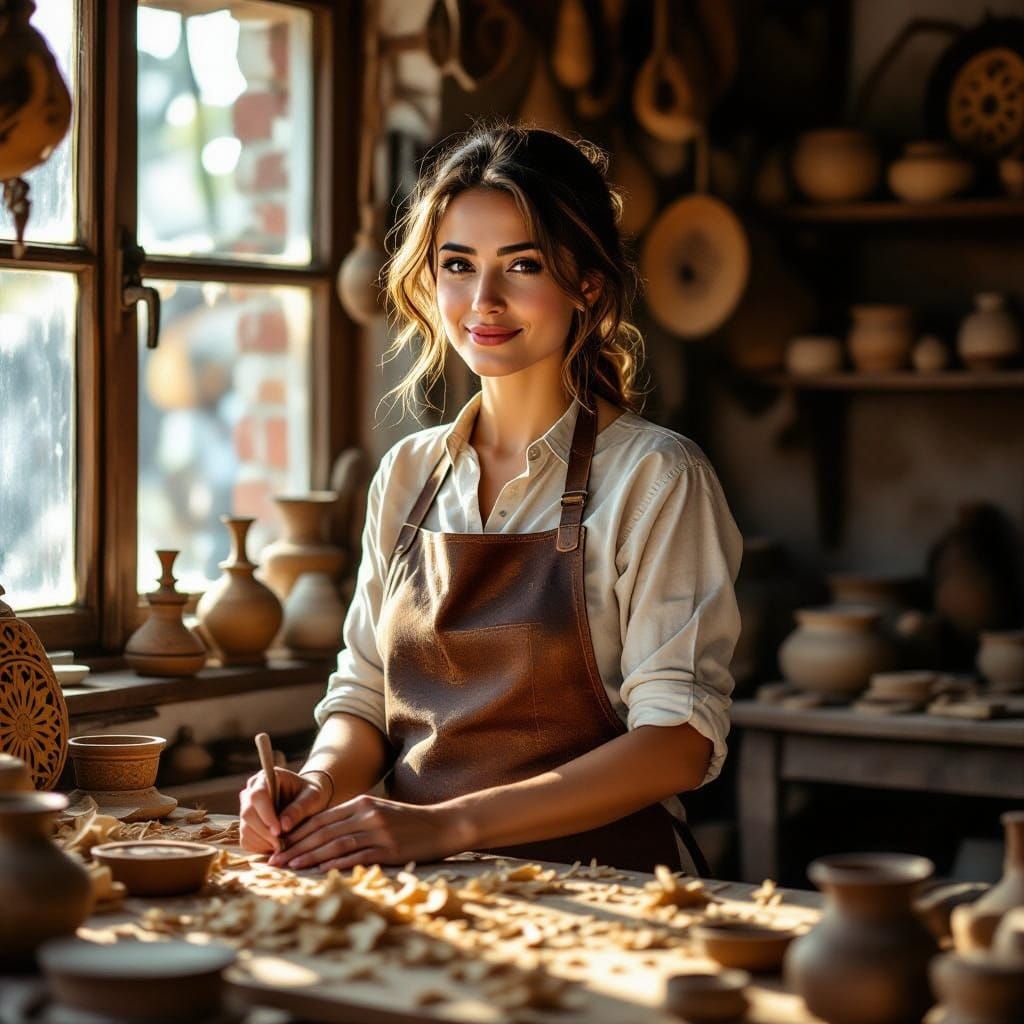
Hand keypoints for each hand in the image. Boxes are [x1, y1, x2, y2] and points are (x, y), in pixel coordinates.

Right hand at [239, 767, 330, 854]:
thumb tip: (284, 825)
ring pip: (245, 829)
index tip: (279, 831)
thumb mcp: (312, 797)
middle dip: (264, 832)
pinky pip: (246, 840)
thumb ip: (299, 808)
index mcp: (266, 778)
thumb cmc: (311, 795)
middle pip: (247, 814)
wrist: (307, 801)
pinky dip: (260, 848)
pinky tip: (276, 847)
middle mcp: (251, 791)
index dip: (266, 815)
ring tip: (282, 846)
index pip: (257, 796)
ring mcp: (246, 808)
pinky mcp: (246, 824)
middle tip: (281, 845)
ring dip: (262, 842)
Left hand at [267, 794, 471, 871]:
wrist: (444, 824)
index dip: (297, 833)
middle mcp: (367, 814)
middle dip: (295, 847)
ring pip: (335, 843)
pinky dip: (336, 864)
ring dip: (309, 857)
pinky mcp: (389, 848)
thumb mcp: (381, 813)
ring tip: (289, 868)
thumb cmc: (410, 823)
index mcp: (362, 803)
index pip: (321, 818)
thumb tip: (324, 838)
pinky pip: (357, 856)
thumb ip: (355, 820)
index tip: (277, 846)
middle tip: (273, 862)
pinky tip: (320, 871)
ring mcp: (378, 831)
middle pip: (323, 831)